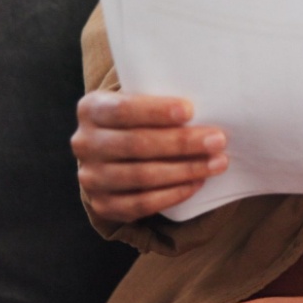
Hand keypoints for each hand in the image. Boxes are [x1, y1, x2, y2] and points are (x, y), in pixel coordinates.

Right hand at [71, 91, 227, 223]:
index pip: (123, 109)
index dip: (157, 111)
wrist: (111, 152)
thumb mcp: (139, 99)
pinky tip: (197, 183)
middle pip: (137, 144)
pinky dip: (173, 194)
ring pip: (142, 176)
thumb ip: (160, 98)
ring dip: (185, 170)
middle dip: (182, 143)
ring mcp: (90, 178)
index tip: (190, 111)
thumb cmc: (138, 118)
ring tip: (217, 163)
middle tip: (217, 140)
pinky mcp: (103, 205)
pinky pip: (141, 204)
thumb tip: (208, 105)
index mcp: (91, 109)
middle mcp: (85, 143)